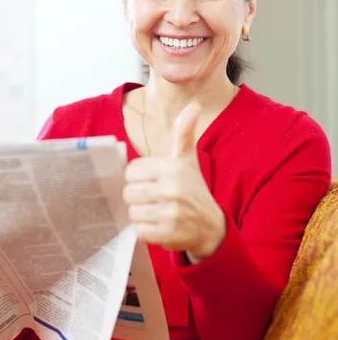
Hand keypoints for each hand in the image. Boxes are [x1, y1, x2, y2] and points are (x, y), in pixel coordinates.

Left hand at [123, 102, 225, 259]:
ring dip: (141, 215)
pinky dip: (146, 232)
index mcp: (172, 168)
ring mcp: (171, 212)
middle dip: (138, 198)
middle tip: (154, 200)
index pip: (131, 171)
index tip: (152, 182)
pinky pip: (139, 231)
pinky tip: (159, 226)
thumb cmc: (193, 189)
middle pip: (128, 192)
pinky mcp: (168, 234)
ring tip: (157, 213)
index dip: (138, 179)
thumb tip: (194, 105)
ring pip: (132, 212)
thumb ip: (184, 133)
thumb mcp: (188, 160)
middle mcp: (172, 188)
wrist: (211, 226)